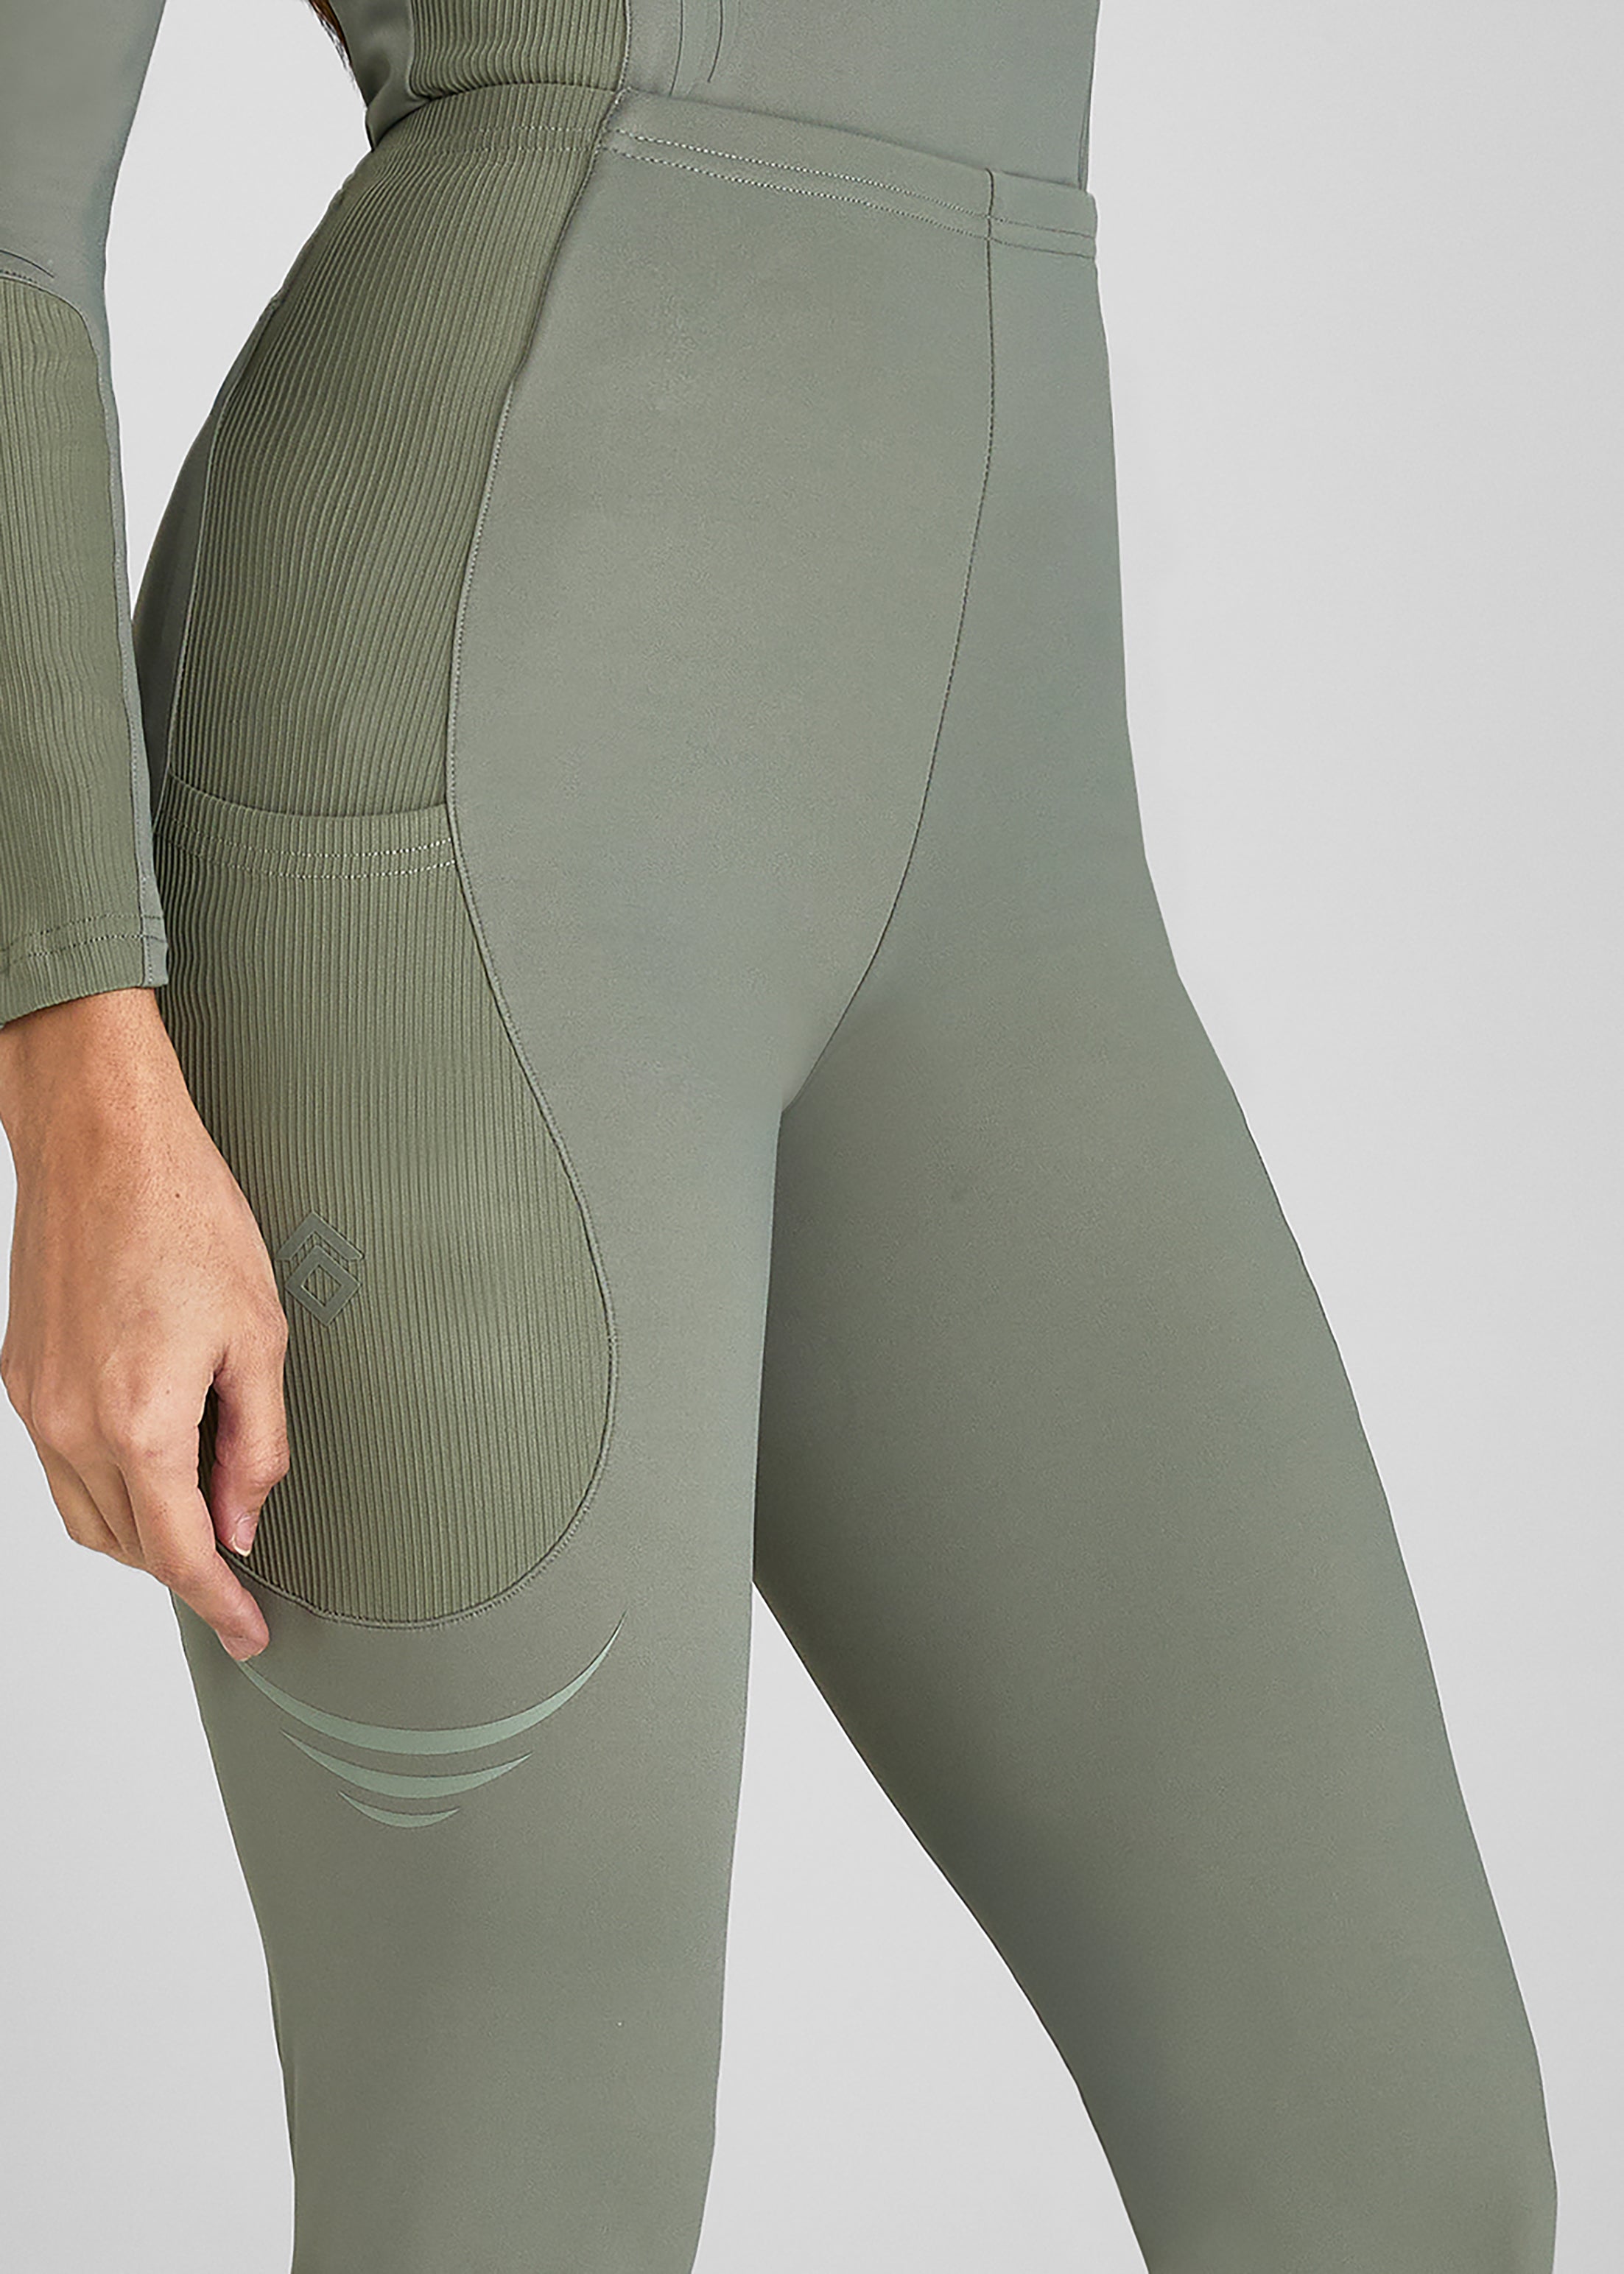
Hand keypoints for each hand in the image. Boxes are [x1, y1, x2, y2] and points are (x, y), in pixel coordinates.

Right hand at [0, 988, 284, 1659]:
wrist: (102, 1145)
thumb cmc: (184, 1216)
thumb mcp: (259, 1335)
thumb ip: (255, 1442)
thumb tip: (243, 1518)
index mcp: (139, 1422)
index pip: (179, 1553)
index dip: (219, 1604)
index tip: (248, 1630)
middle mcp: (72, 1425)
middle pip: (128, 1544)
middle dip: (184, 1566)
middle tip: (238, 1563)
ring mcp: (35, 1403)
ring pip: (85, 1514)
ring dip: (140, 1531)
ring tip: (198, 1514)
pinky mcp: (20, 1377)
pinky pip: (60, 1466)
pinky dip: (106, 1484)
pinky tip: (149, 1457)